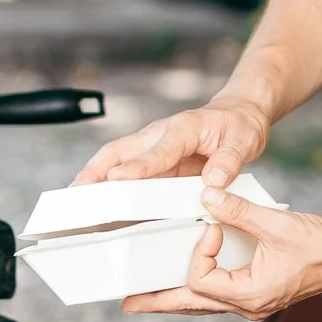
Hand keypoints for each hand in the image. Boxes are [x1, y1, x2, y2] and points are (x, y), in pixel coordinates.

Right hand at [73, 95, 270, 187]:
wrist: (240, 114)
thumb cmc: (239, 125)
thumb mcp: (244, 140)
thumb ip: (228, 161)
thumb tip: (212, 184)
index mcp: (182, 128)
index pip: (156, 150)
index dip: (137, 166)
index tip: (118, 178)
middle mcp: (161, 136)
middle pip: (119, 151)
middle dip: (96, 171)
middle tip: (76, 193)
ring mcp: (155, 150)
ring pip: (117, 163)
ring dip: (96, 180)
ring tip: (78, 203)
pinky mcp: (157, 163)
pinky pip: (130, 175)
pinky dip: (112, 188)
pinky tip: (103, 206)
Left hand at [121, 186, 321, 318]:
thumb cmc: (320, 244)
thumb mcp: (276, 223)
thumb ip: (238, 210)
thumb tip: (206, 195)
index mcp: (250, 294)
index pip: (202, 280)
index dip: (199, 252)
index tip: (211, 227)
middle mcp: (246, 305)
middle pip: (191, 306)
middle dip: (160, 301)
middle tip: (129, 302)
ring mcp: (250, 303)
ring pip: (203, 304)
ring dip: (175, 298)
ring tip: (148, 297)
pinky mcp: (255, 294)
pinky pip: (217, 296)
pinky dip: (198, 289)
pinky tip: (186, 282)